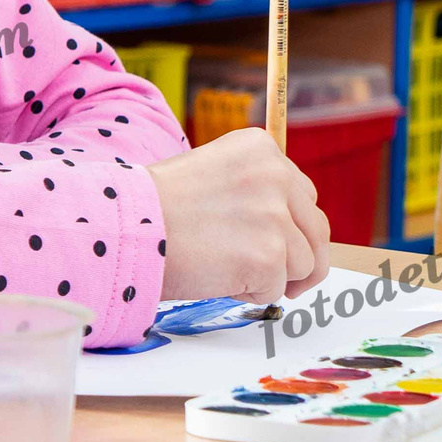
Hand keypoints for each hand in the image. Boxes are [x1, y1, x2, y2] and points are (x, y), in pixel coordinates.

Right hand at [146, 128, 333, 303]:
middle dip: (298, 256)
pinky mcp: (270, 255)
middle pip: (316, 229)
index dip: (287, 225)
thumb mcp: (211, 173)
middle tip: (271, 273)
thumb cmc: (154, 207)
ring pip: (304, 262)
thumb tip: (287, 227)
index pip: (303, 195)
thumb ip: (252, 189)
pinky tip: (218, 277)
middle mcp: (276, 175)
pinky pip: (277, 289)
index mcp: (260, 148)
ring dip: (273, 276)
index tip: (263, 240)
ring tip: (228, 268)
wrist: (124, 227)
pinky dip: (251, 293)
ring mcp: (275, 216)